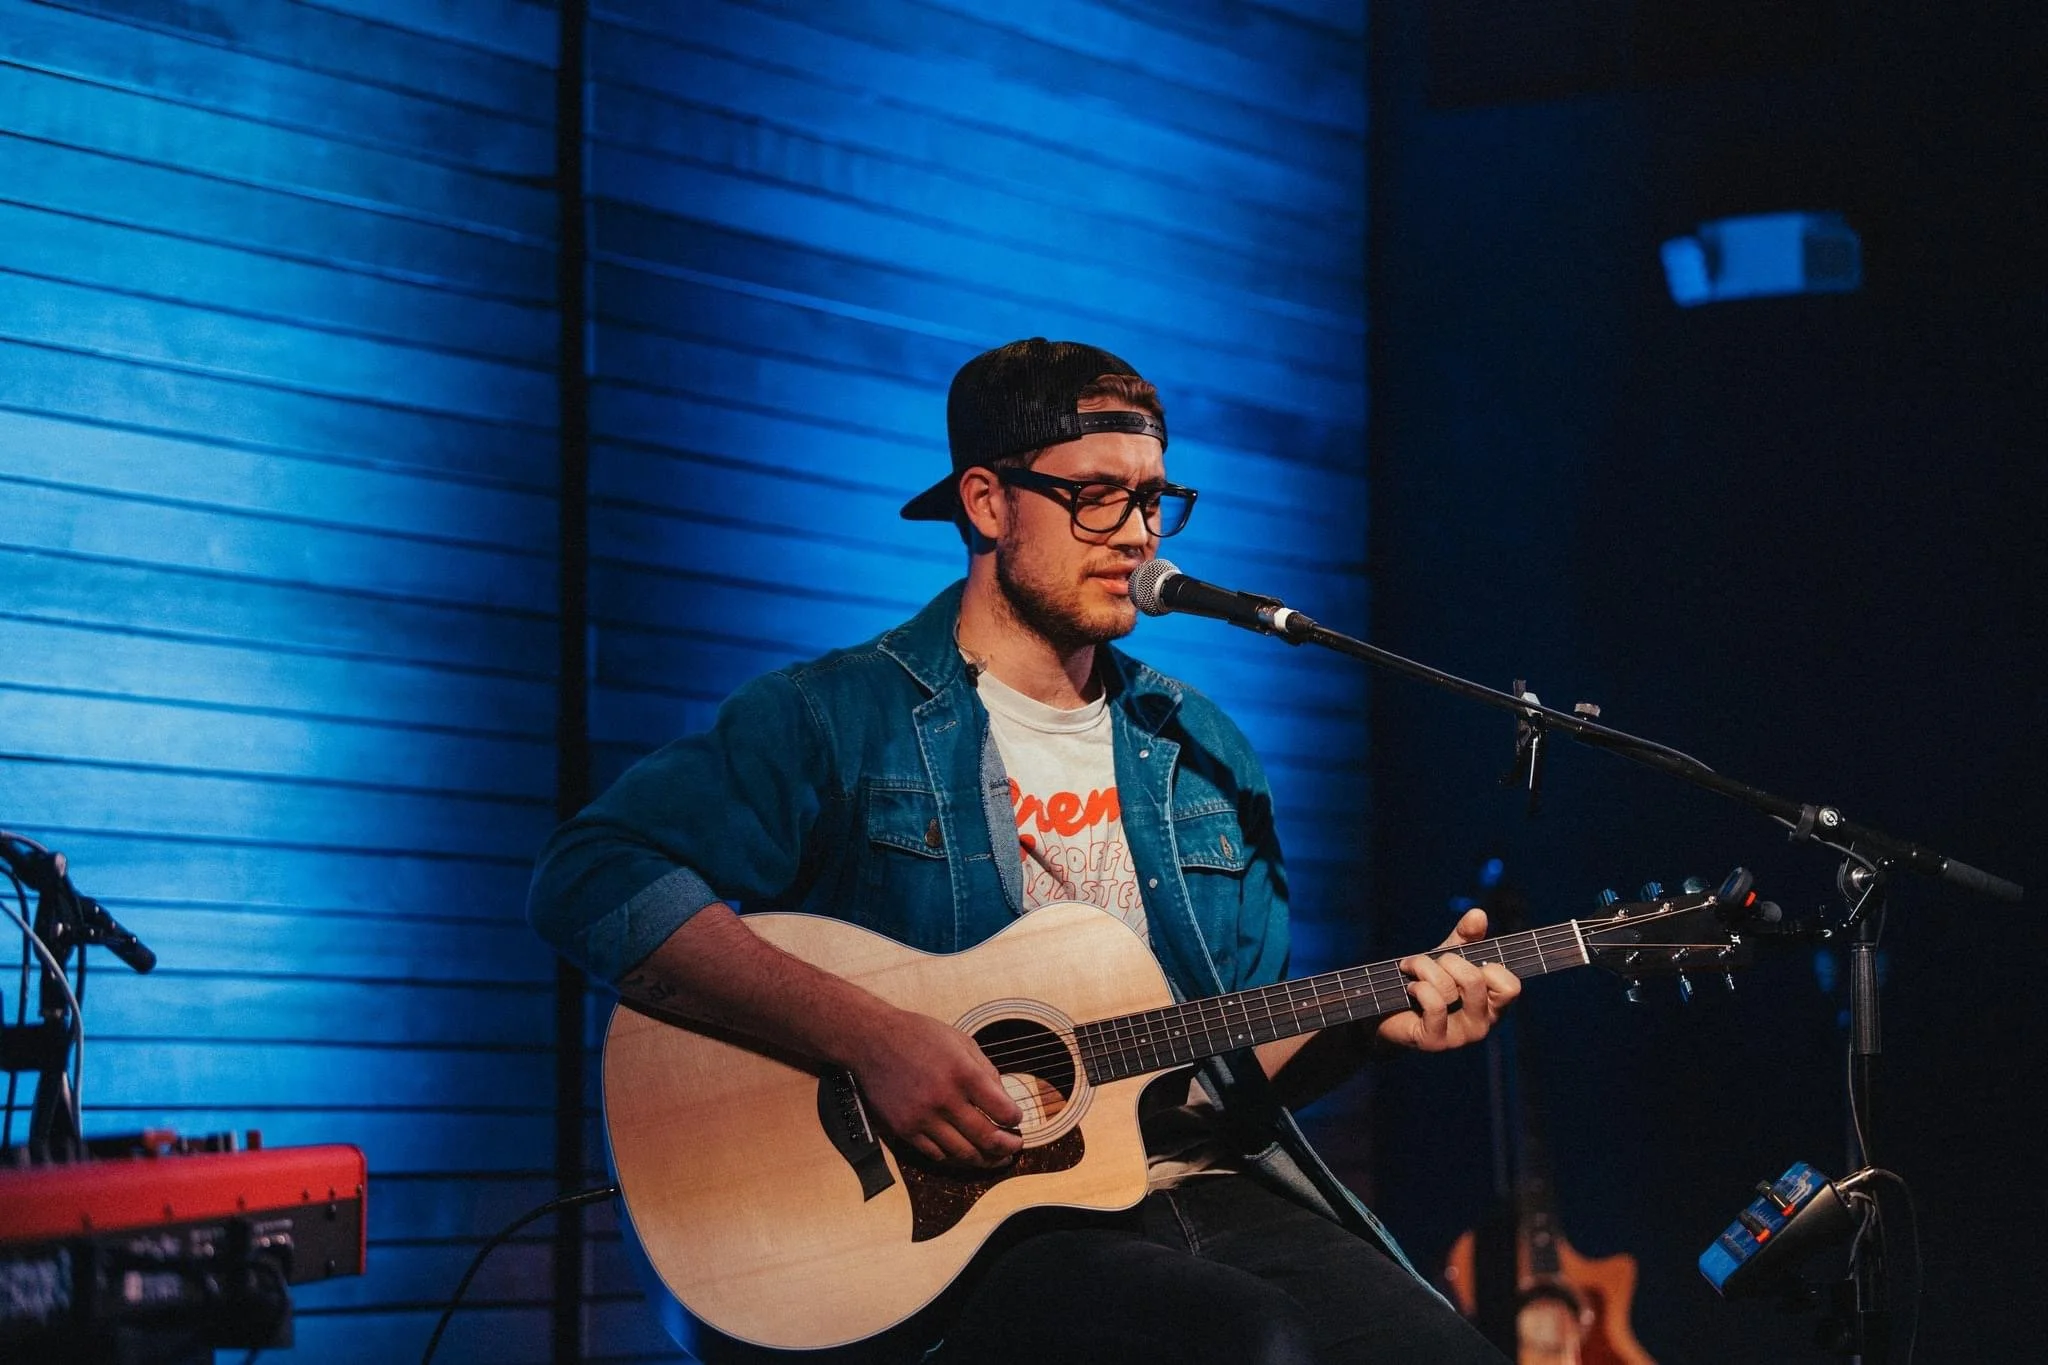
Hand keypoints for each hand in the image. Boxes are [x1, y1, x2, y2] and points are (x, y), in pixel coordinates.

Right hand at [845, 1006, 1023, 1167]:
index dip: (1015, 1119)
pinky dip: (954, 1156)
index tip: (1016, 1118)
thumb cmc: (918, 1036)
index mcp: (963, 1073)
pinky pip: (935, 1154)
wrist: (871, 1040)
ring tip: (994, 1157)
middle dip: (1007, 1147)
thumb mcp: (961, 1041)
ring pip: (962, 1153)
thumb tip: (1004, 1101)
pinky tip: (963, 1150)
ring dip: (984, 1159)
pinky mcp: (904, 1129)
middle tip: (1014, 1147)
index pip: (1003, 1111)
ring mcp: (922, 1117)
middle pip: (986, 1138)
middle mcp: (944, 1098)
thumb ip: (986, 1071)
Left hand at [1373, 908, 1520, 1053]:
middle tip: (1432, 963)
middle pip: (1475, 980)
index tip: (1468, 963)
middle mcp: (1482, 1024)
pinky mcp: (1435, 1041)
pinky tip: (1410, 988)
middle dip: (1447, 961)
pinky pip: (1433, 1004)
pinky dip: (1417, 987)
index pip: (1511, 986)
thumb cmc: (1426, 985)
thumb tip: (1478, 914)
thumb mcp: (1448, 958)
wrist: (1388, 1013)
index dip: (1490, 967)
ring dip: (1423, 969)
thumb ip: (1466, 937)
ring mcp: (1460, 1036)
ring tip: (1412, 972)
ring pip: (1449, 989)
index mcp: (1493, 1006)